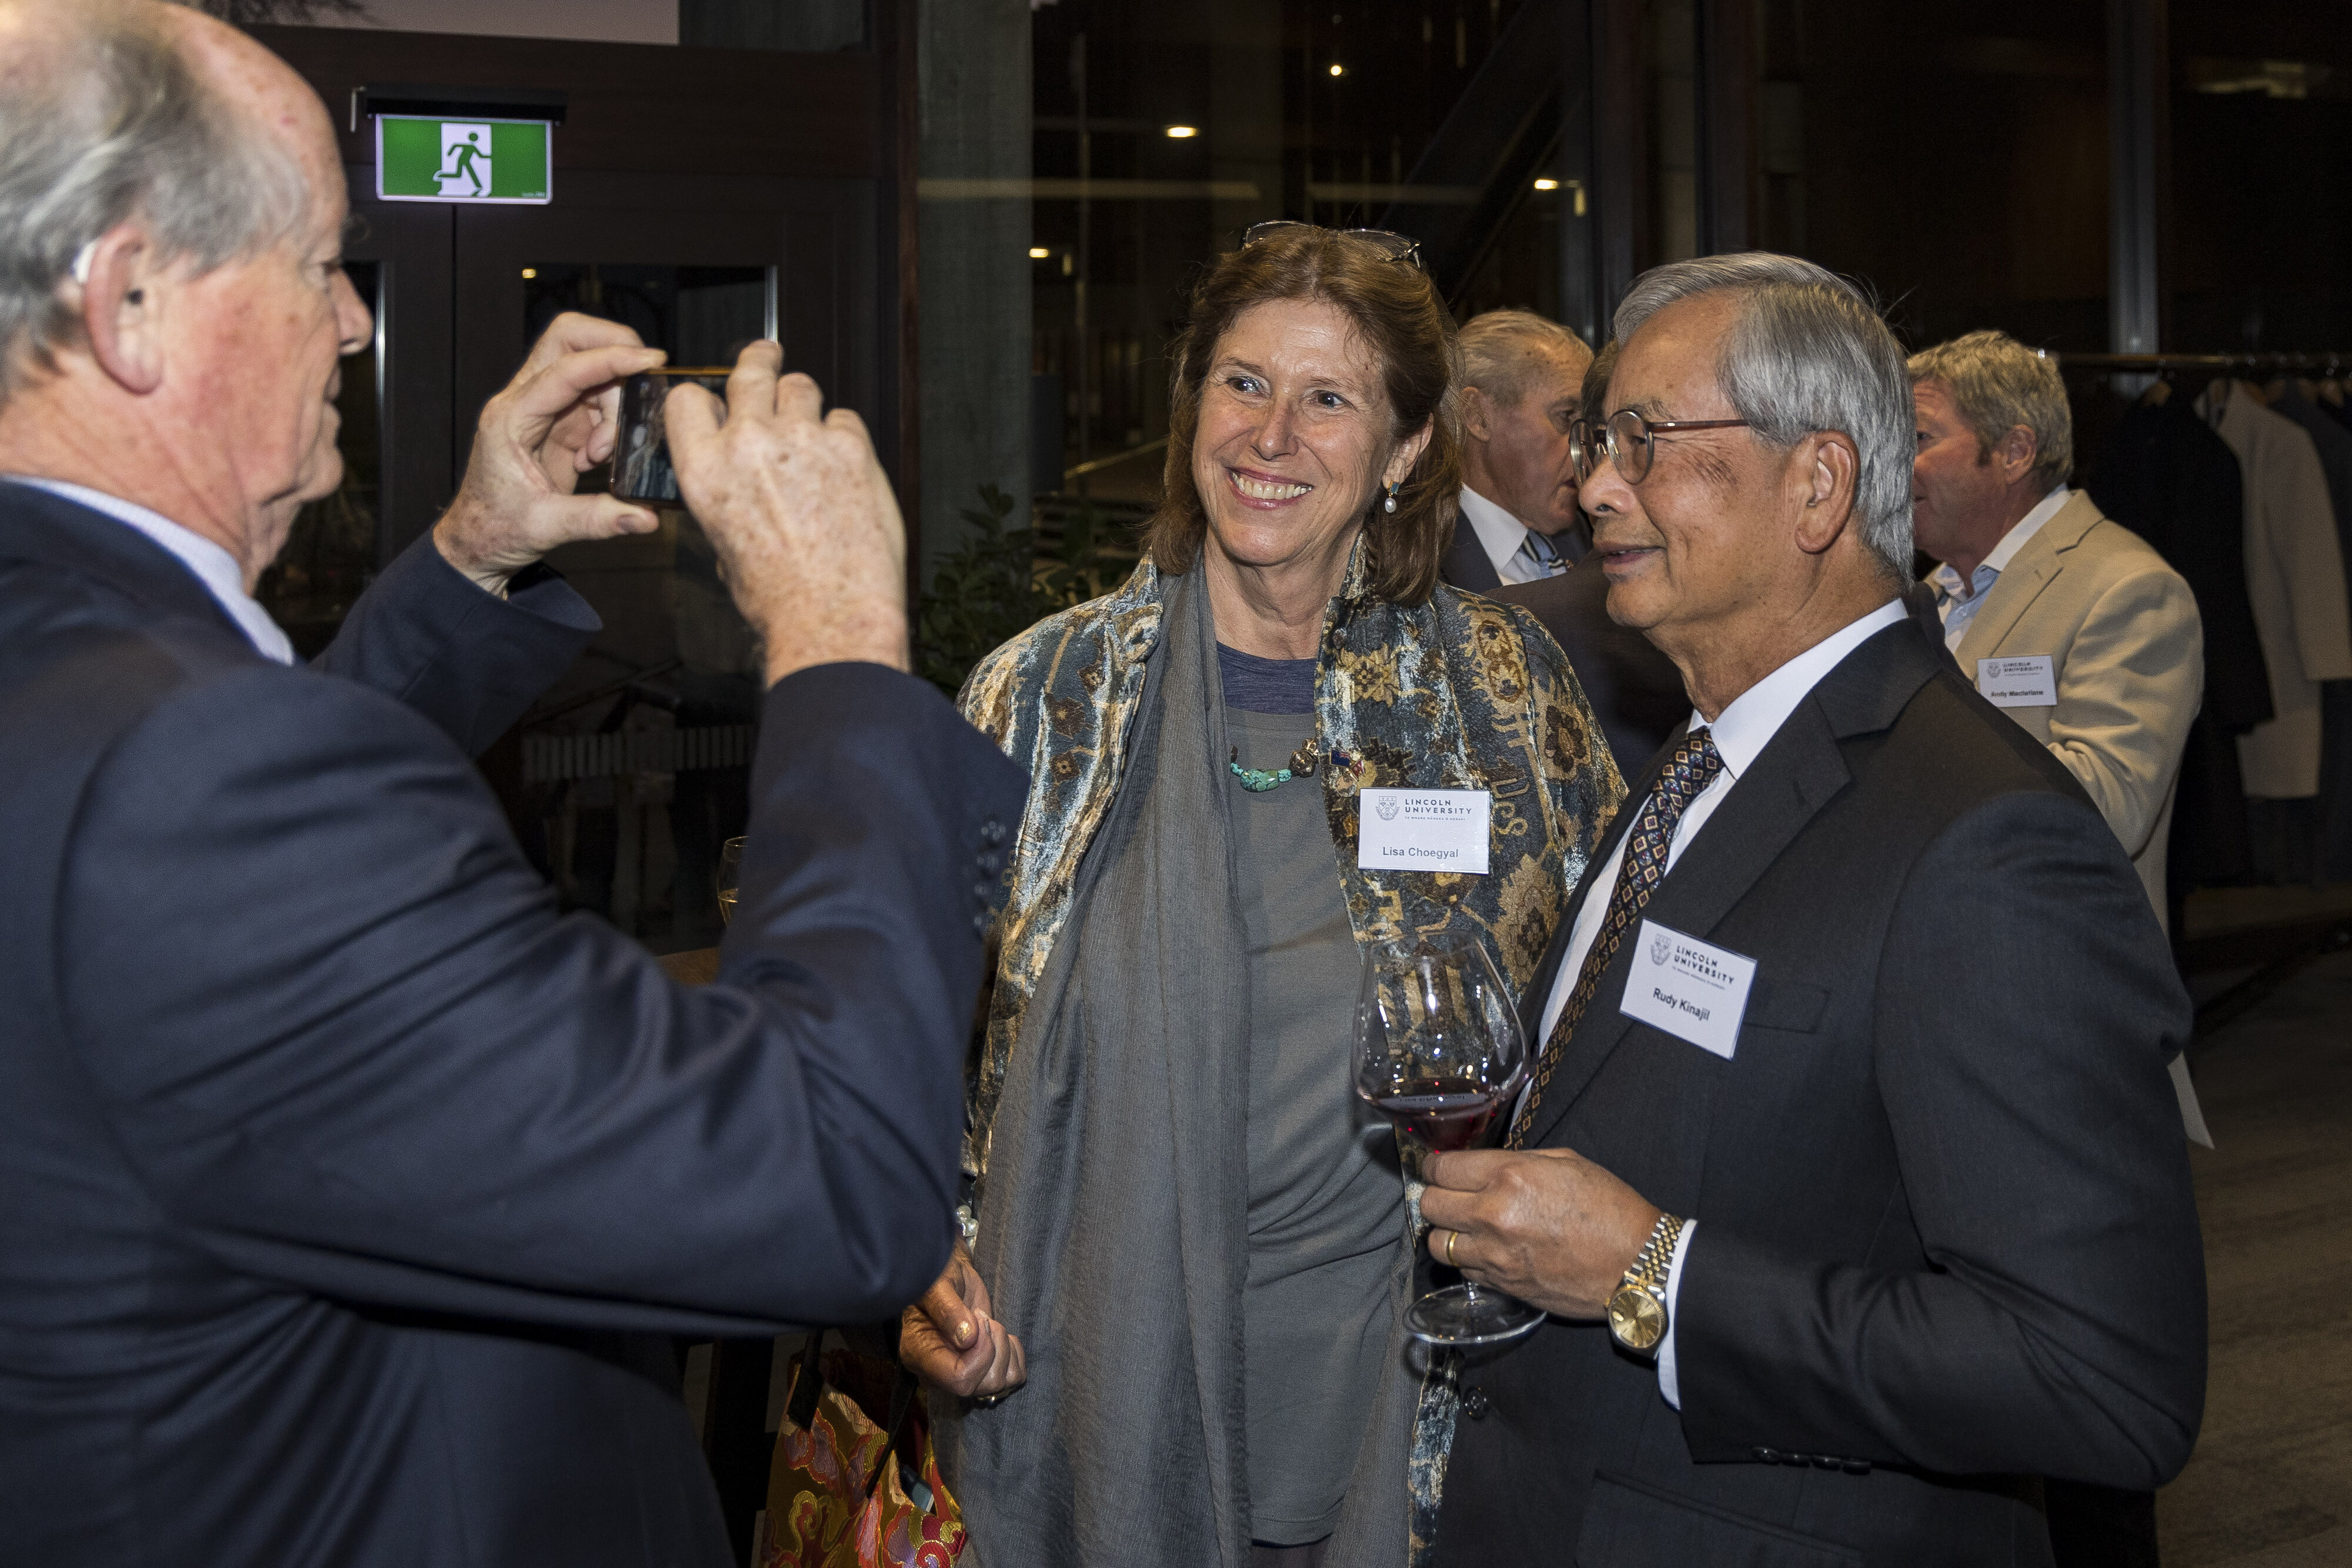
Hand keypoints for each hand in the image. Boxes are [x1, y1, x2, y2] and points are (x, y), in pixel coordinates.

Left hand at [433, 312, 667, 594]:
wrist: (477, 540)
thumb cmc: (496, 529)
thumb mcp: (547, 527)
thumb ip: (599, 519)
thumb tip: (648, 516)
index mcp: (510, 418)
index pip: (565, 369)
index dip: (610, 358)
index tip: (650, 360)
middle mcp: (522, 401)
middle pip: (567, 339)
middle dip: (611, 345)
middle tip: (644, 374)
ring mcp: (541, 406)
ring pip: (588, 367)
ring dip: (614, 399)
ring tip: (606, 451)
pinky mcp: (557, 419)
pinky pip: (594, 398)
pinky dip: (610, 420)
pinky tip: (598, 457)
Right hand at [665, 342, 908, 683]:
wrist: (831, 617)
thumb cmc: (777, 597)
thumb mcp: (724, 545)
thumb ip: (725, 496)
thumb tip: (739, 481)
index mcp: (704, 469)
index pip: (687, 399)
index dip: (704, 397)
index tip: (717, 399)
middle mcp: (748, 443)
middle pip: (749, 372)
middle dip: (759, 361)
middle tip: (767, 356)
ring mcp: (802, 439)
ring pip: (801, 386)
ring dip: (805, 402)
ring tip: (812, 429)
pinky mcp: (850, 447)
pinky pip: (845, 419)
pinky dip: (844, 437)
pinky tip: (846, 470)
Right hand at [899, 1243, 1026, 1401]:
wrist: (951, 1277)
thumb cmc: (939, 1277)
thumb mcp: (938, 1285)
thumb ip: (948, 1310)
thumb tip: (967, 1339)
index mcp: (919, 1356)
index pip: (959, 1380)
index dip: (980, 1353)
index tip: (979, 1321)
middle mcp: (938, 1375)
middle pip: (982, 1385)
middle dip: (993, 1346)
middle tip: (982, 1318)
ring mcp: (962, 1376)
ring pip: (1001, 1384)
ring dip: (1003, 1348)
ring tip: (987, 1325)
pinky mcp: (983, 1371)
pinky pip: (1014, 1378)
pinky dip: (1014, 1354)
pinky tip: (998, 1336)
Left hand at [1419, 1147, 1662, 1318]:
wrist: (1636, 1264)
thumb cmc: (1609, 1208)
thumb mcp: (1566, 1162)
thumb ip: (1517, 1161)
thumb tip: (1484, 1166)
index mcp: (1510, 1176)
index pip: (1443, 1169)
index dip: (1435, 1167)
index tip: (1439, 1169)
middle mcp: (1493, 1215)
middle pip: (1430, 1205)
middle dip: (1435, 1196)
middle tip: (1450, 1195)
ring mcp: (1495, 1255)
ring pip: (1437, 1244)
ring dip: (1446, 1232)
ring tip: (1464, 1226)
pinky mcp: (1502, 1285)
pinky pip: (1463, 1271)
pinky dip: (1467, 1260)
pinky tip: (1486, 1251)